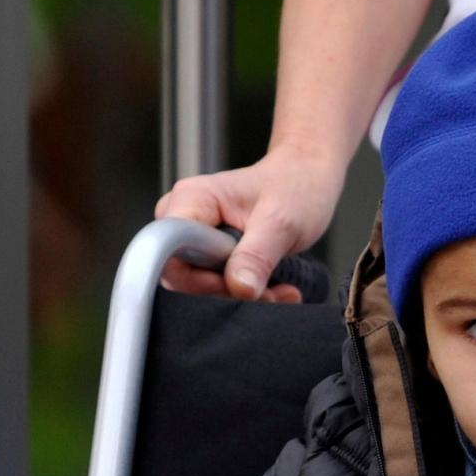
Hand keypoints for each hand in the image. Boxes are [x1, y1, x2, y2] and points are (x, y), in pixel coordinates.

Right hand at [153, 141, 346, 300]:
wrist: (308, 178)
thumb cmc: (294, 186)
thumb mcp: (281, 223)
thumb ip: (257, 257)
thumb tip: (238, 288)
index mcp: (192, 199)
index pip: (168, 253)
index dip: (197, 279)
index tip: (236, 284)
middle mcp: (185, 217)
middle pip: (183, 276)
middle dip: (228, 293)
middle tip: (269, 292)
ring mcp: (195, 237)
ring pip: (202, 287)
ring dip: (244, 297)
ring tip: (279, 290)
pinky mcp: (209, 254)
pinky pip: (217, 286)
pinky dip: (248, 294)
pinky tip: (275, 288)